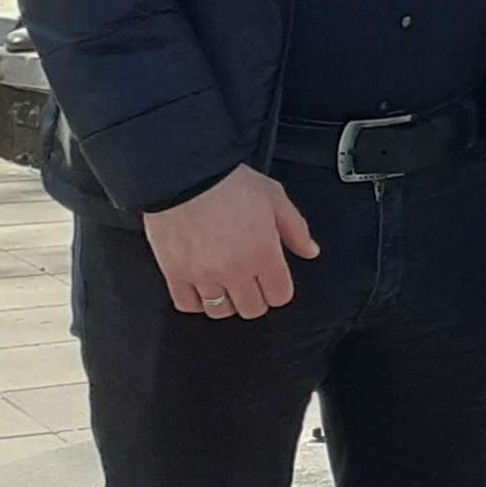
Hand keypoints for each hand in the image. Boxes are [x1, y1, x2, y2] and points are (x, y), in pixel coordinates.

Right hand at [142, 164, 318, 319]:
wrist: (185, 175)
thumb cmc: (228, 182)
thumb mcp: (274, 198)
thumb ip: (296, 229)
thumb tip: (310, 250)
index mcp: (263, 253)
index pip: (280, 296)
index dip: (279, 289)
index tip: (274, 281)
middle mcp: (235, 270)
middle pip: (252, 309)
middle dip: (256, 298)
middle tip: (251, 282)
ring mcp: (204, 275)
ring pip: (221, 311)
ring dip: (227, 301)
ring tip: (226, 284)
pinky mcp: (175, 274)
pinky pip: (188, 305)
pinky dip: (196, 301)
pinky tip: (202, 288)